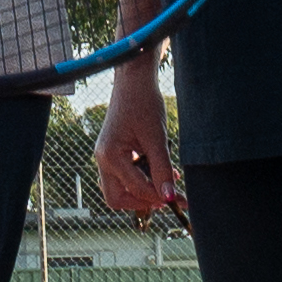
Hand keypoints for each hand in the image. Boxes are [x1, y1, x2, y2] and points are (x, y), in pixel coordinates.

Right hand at [96, 75, 179, 216]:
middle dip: (142, 202)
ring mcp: (105, 156)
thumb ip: (162, 169)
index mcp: (110, 156)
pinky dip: (140, 179)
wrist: (134, 80)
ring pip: (119, 189)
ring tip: (166, 185)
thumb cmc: (144, 103)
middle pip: (117, 198)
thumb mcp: (157, 138)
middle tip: (166, 198)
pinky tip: (159, 172)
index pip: (135, 189)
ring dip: (142, 191)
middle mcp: (103, 159)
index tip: (178, 199)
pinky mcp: (113, 152)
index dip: (158, 196)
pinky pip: (124, 175)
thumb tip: (170, 197)